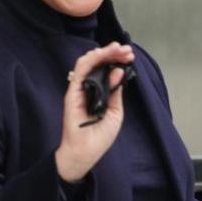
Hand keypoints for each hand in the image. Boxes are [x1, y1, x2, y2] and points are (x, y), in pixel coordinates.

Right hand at [55, 42, 134, 182]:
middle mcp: (89, 87)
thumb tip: (119, 71)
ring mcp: (80, 89)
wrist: (86, 152)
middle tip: (126, 50)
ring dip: (103, 52)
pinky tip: (100, 54)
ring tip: (117, 48)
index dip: (118, 60)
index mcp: (101, 91)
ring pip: (88, 63)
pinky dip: (90, 61)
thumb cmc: (100, 136)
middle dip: (113, 53)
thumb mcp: (115, 111)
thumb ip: (115, 91)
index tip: (130, 56)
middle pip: (99, 63)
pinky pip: (79, 72)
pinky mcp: (72, 93)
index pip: (108, 69)